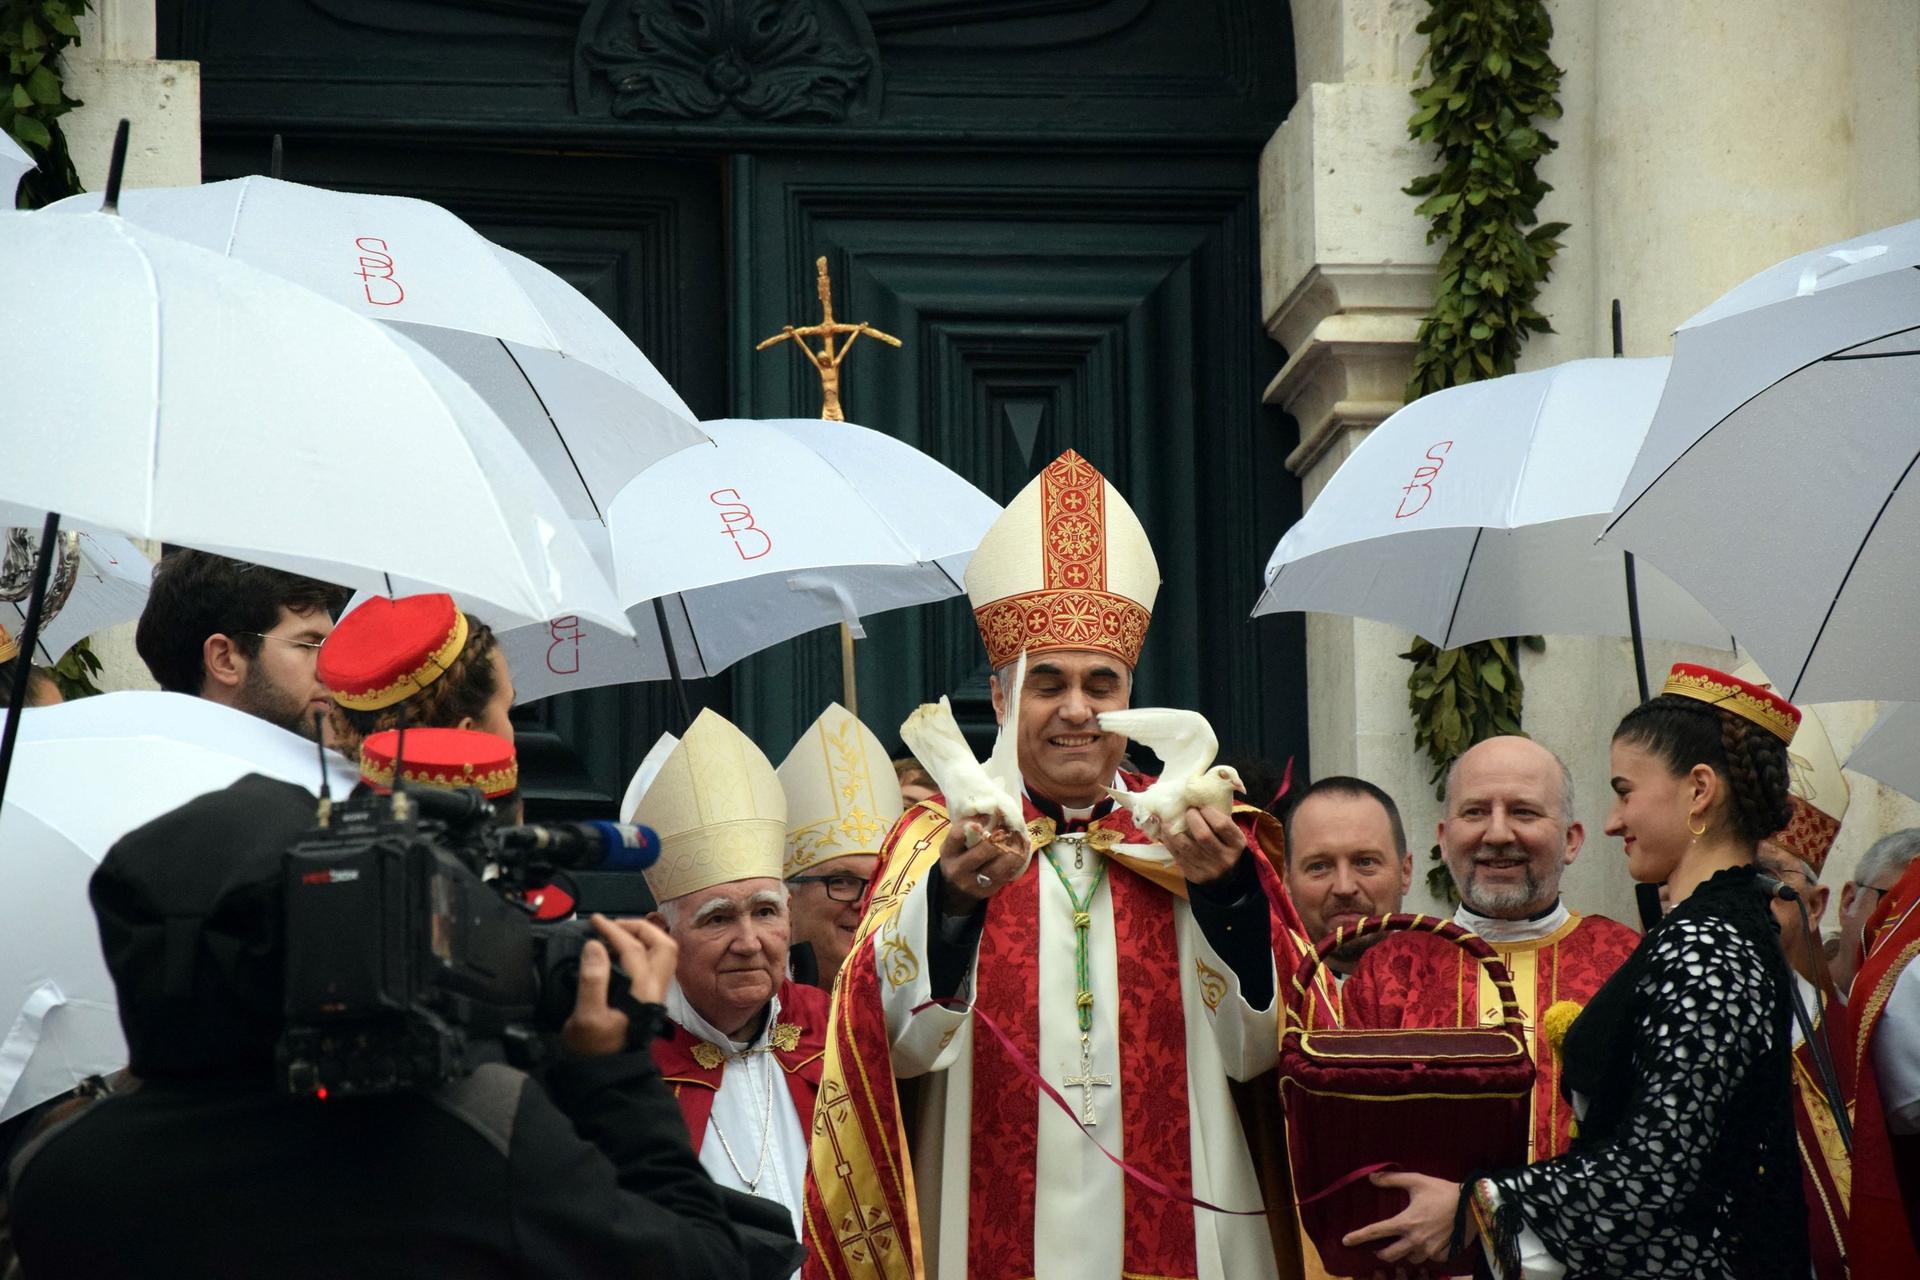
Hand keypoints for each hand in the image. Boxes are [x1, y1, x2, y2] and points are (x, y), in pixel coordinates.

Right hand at [561, 914, 678, 1056]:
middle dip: (639, 928)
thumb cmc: (594, 1050)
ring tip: (616, 934)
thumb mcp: (586, 1017)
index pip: (633, 948)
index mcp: (643, 991)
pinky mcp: (649, 999)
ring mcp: (655, 994)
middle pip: (663, 945)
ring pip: (663, 954)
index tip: (594, 921)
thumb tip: (595, 945)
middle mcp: (656, 989)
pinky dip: (641, 950)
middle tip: (612, 925)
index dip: (613, 930)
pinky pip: (654, 964)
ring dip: (643, 938)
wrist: (607, 1077)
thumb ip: (592, 980)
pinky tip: (619, 953)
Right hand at [937, 815, 1028, 910]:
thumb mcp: (955, 846)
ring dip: (1013, 850)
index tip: (988, 815)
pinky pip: (1007, 875)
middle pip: (981, 852)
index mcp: (948, 853)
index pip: (958, 835)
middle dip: (999, 838)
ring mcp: (974, 883)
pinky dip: (1018, 860)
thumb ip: (968, 832)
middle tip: (1009, 827)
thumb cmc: (959, 858)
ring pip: (998, 867)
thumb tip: (993, 812)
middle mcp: (958, 869)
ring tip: (1020, 838)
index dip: (973, 823)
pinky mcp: (989, 890)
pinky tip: (1023, 849)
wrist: (956, 890)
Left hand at [1157, 805, 1244, 885]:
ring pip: (1185, 845)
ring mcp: (1208, 869)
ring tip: (1169, 819)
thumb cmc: (1224, 846)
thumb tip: (1194, 797)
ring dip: (1173, 829)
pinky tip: (1166, 831)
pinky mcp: (1193, 875)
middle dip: (1191, 818)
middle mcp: (1224, 858)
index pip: (1221, 824)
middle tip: (1187, 811)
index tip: (1201, 806)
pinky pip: (1176, 854)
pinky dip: (1168, 840)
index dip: (1208, 812)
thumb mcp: (1230, 834)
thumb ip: (1218, 818)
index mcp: (1237, 844)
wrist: (1223, 877)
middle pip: (1203, 835)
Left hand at [1341, 1171, 1470, 1266]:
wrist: (1473, 1204)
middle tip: (1380, 1246)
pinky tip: (1426, 1245)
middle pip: (1389, 1255)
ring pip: (1409, 1259)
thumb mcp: (1416, 1180)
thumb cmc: (1443, 1191)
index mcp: (1405, 1222)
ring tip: (1405, 1244)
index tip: (1345, 1241)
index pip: (1375, 1232)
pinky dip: (1425, 1254)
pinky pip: (1429, 1259)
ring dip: (1404, 1253)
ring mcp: (1430, 1250)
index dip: (1357, 1237)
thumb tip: (1372, 1178)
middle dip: (1381, 1252)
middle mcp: (1415, 1240)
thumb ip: (1392, 1180)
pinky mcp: (1443, 1254)